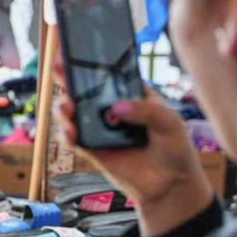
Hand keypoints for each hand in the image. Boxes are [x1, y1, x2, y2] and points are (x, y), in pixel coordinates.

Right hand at [54, 62, 213, 236]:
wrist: (171, 185)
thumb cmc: (175, 149)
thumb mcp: (170, 122)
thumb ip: (146, 111)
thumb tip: (117, 107)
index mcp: (132, 96)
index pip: (110, 75)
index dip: (94, 63)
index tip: (79, 51)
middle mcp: (112, 110)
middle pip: (86, 90)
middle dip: (70, 78)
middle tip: (60, 68)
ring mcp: (101, 129)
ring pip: (75, 113)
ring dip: (65, 107)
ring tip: (65, 106)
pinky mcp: (93, 150)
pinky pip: (75, 139)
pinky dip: (68, 134)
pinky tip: (70, 131)